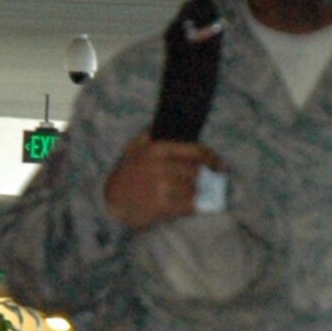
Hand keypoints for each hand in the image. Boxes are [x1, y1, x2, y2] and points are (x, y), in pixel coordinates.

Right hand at [102, 137, 224, 230]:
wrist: (111, 200)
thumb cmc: (126, 173)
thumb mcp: (133, 147)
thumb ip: (150, 133)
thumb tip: (171, 123)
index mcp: (156, 148)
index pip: (195, 150)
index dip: (212, 158)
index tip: (220, 166)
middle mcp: (159, 166)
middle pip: (196, 171)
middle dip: (199, 178)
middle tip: (197, 182)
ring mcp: (160, 186)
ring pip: (194, 189)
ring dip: (193, 193)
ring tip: (184, 195)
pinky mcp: (161, 206)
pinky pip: (188, 206)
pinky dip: (192, 207)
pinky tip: (185, 206)